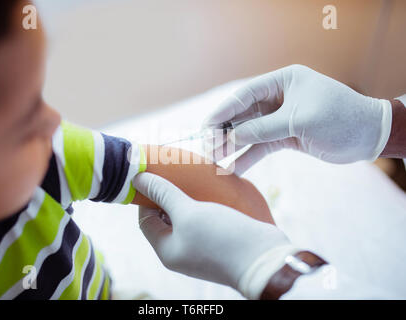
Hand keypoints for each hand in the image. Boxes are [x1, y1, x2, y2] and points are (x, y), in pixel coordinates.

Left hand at [133, 172, 297, 297]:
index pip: (146, 220)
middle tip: (174, 171)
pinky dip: (204, 206)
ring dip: (187, 199)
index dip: (147, 196)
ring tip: (192, 177)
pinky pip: (204, 222)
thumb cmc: (221, 238)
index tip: (154, 174)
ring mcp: (201, 249)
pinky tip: (211, 190)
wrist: (266, 261)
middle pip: (166, 219)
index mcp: (167, 250)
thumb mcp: (188, 213)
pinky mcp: (218, 243)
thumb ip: (163, 194)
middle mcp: (181, 252)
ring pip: (187, 219)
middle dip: (167, 196)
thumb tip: (137, 178)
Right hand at [203, 64, 391, 174]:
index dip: (224, 110)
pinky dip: (248, 157)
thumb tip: (231, 137)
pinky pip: (261, 147)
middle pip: (243, 114)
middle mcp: (279, 98)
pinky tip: (234, 169)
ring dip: (233, 146)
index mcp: (283, 81)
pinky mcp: (286, 137)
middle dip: (225, 131)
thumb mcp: (298, 120)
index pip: (245, 94)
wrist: (368, 137)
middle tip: (207, 147)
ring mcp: (281, 119)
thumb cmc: (339, 118)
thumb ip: (263, 128)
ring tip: (215, 161)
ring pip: (250, 132)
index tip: (206, 126)